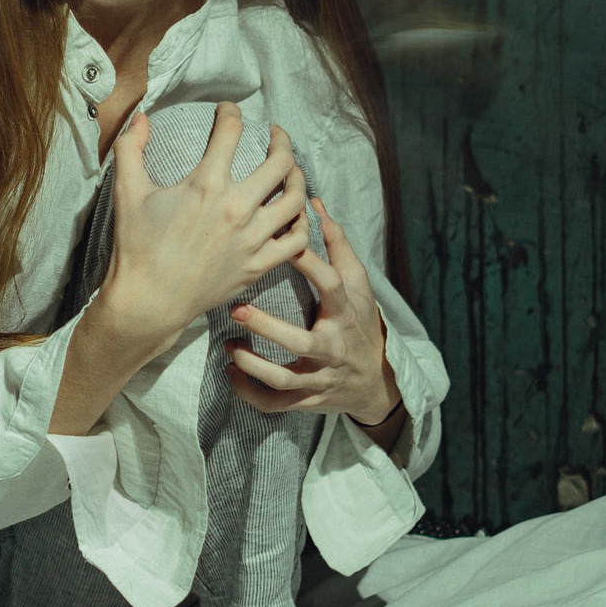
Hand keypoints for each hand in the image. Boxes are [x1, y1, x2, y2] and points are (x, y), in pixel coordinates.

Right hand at [97, 104, 308, 362]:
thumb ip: (130, 148)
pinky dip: (301, 224)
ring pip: (295, 199)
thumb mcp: (127, 193)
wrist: (148, 301)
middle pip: (280, 162)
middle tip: (274, 136)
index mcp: (206, 185)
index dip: (231, 112)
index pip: (231, 132)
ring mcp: (252, 239)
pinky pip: (296, 241)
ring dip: (298, 177)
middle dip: (280, 140)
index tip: (228, 111)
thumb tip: (141, 117)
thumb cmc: (136, 247)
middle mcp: (236, 209)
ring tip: (290, 170)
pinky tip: (294, 215)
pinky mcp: (258, 265)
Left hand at [225, 196, 401, 430]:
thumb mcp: (358, 284)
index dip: (310, 264)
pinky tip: (231, 374)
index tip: (284, 244)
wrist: (377, 381)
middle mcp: (335, 348)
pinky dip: (250, 393)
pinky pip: (277, 404)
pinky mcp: (310, 400)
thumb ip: (337, 244)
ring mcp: (322, 378)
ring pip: (285, 380)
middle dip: (269, 329)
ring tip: (228, 349)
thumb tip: (314, 202)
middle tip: (237, 310)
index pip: (331, 285)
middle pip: (302, 344)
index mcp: (346, 313)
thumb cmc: (360, 322)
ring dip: (253, 366)